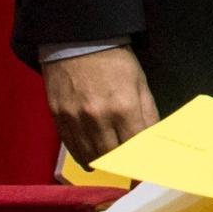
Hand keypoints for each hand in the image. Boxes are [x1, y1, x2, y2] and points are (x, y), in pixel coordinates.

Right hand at [43, 45, 159, 165]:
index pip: (136, 147)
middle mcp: (98, 118)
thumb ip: (147, 113)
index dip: (143, 162)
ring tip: (113, 163)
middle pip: (113, 158)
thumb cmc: (114, 60)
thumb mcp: (140, 82)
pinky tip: (93, 156)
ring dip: (104, 164)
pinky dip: (84, 157)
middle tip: (131, 167)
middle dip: (124, 165)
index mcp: (124, 107)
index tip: (147, 171)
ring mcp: (75, 121)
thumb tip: (154, 139)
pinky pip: (72, 150)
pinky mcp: (58, 120)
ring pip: (90, 158)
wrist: (77, 41)